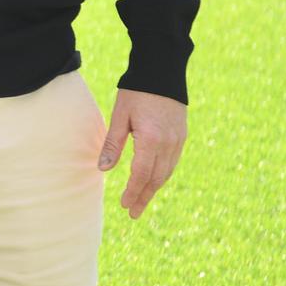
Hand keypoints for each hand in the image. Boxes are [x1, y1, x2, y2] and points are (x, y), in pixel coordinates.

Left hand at [99, 88, 187, 218]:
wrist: (162, 72)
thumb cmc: (136, 93)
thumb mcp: (120, 116)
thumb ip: (113, 144)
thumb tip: (103, 170)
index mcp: (151, 140)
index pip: (141, 174)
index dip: (133, 192)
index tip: (124, 206)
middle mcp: (169, 144)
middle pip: (156, 179)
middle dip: (144, 197)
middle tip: (133, 213)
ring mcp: (178, 141)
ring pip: (166, 172)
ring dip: (153, 188)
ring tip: (141, 201)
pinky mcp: (182, 136)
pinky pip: (172, 162)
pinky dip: (162, 175)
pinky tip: (153, 181)